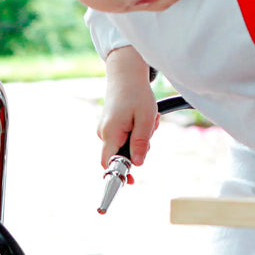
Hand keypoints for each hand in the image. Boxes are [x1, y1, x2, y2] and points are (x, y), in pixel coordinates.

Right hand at [98, 47, 157, 179]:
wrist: (126, 73)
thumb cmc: (136, 94)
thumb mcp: (145, 119)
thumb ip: (140, 143)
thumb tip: (137, 164)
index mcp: (110, 133)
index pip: (109, 163)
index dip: (120, 173)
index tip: (131, 181)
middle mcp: (103, 132)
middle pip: (121, 155)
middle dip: (139, 147)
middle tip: (150, 129)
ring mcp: (106, 128)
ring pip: (125, 145)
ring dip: (140, 137)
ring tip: (147, 118)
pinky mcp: (110, 124)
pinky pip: (124, 136)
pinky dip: (135, 130)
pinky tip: (141, 116)